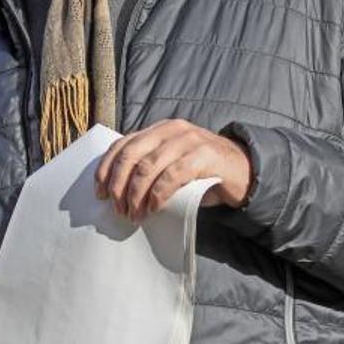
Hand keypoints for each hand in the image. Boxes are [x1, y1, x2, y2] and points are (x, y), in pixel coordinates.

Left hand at [93, 119, 252, 222]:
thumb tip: (118, 194)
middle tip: (118, 208)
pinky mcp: (204, 155)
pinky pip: (173, 174)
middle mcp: (171, 129)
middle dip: (119, 184)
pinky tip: (154, 208)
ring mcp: (189, 140)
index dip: (107, 168)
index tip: (100, 192)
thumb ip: (149, 170)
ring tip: (134, 214)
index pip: (123, 144)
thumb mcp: (171, 165)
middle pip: (131, 154)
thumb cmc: (202, 172)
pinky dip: (159, 193)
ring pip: (149, 166)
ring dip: (136, 194)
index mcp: (158, 130)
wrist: (244, 170)